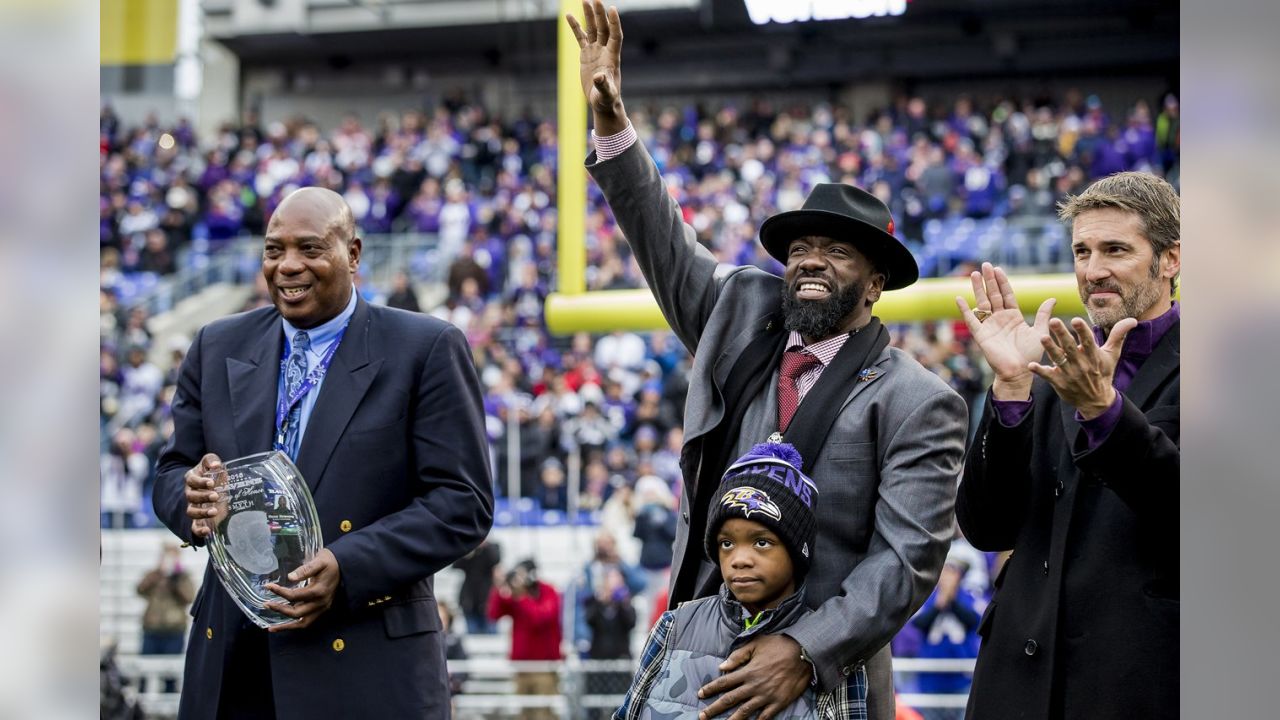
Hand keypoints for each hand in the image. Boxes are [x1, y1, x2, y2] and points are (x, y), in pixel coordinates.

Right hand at [184, 453, 224, 539]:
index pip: (192, 480)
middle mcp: (190, 493)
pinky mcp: (200, 519)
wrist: (214, 487)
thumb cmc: (213, 474)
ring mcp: (194, 507)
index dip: (200, 482)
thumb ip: (211, 460)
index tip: (211, 483)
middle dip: (203, 496)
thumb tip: (216, 465)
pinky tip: (207, 531)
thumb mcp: (212, 464)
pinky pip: (195, 527)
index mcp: (192, 479)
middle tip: (215, 496)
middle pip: (191, 496)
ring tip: (214, 512)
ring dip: (201, 513)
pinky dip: (199, 530)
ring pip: (191, 512)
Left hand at [264, 548, 341, 631]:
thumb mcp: (319, 561)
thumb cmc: (331, 562)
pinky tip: (285, 625)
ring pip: (302, 623)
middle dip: (280, 610)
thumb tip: (290, 577)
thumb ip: (305, 570)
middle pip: (297, 613)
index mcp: (319, 591)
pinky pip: (307, 621)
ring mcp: (322, 608)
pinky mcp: (322, 609)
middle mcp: (321, 603)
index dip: (280, 592)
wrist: (345, 566)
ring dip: (287, 626)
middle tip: (266, 604)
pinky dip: (295, 625)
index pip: (294, 596)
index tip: (268, 587)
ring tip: (272, 628)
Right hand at [566, 0, 627, 134]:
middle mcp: (605, 50)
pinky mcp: (586, 54)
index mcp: (612, 57)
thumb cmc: (606, 99)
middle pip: (603, 28)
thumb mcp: (605, 94)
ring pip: (592, 29)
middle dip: (600, 14)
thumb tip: (599, 76)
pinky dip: (575, 26)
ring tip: (584, 0)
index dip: (614, 23)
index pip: (615, 36)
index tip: (612, 9)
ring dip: (589, 15)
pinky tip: (568, 15)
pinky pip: (580, 37)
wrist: (602, 102)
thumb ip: (603, 85)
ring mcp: (595, 50)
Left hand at [697, 634, 810, 719]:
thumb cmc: (779, 645)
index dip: (710, 689)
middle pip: (730, 699)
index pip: (724, 682)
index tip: (700, 694)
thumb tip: (722, 666)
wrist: (803, 653)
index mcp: (747, 671)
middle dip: (714, 709)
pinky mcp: (778, 703)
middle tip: (702, 716)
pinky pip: (765, 717)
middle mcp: (754, 686)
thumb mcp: (756, 644)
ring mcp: (766, 696)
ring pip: (744, 712)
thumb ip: (738, 655)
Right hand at [955, 262, 1055, 400]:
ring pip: (982, 303)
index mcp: (1013, 316)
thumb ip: (1044, 315)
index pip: (1007, 294)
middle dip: (989, 280)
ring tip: (974, 274)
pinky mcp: (981, 335)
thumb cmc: (1031, 354)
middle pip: (993, 295)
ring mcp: (989, 326)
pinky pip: (971, 321)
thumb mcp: (1040, 331)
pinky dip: (965, 310)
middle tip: (985, 265)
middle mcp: (1000, 319)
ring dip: (978, 289)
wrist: (1020, 372)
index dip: (1002, 282)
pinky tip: (959, 299)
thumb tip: (1052, 299)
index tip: (998, 269)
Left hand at [1028, 316, 1135, 418]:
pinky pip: (1048, 376)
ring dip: (1050, 348)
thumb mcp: (1111, 355)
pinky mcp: (1059, 383)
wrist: (1096, 401)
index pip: (1088, 341)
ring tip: (1042, 337)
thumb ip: (1118, 336)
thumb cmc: (1102, 373)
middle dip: (1062, 334)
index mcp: (1093, 356)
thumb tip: (1133, 320)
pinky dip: (1040, 371)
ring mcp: (1069, 375)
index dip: (1082, 331)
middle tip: (1053, 320)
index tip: (1076, 319)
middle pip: (1070, 348)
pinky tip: (1031, 365)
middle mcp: (1081, 365)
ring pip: (1058, 359)